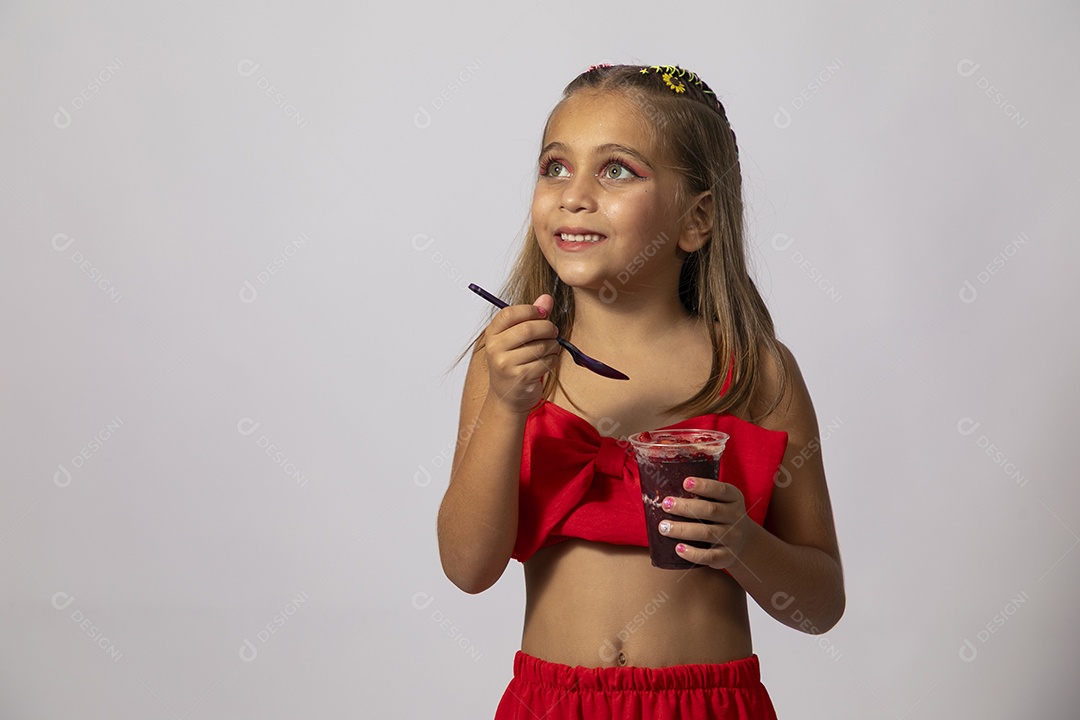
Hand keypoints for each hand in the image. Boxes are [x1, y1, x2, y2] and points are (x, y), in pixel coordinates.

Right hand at [482, 294, 558, 414]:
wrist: (507, 397)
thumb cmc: (513, 363)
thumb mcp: (517, 339)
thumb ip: (531, 317)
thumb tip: (546, 298)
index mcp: (492, 335)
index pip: (509, 314)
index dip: (530, 310)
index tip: (543, 313)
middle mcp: (495, 349)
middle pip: (528, 329)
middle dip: (547, 328)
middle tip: (553, 331)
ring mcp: (506, 365)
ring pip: (540, 346)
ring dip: (553, 345)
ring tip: (551, 347)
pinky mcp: (520, 378)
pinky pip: (545, 362)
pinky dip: (553, 359)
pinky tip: (549, 361)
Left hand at [657, 476, 756, 570]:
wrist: (744, 541)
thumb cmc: (720, 515)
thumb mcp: (719, 501)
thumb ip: (701, 495)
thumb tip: (665, 489)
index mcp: (733, 498)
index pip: (720, 490)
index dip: (703, 486)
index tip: (685, 483)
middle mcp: (735, 516)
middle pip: (710, 510)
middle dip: (686, 507)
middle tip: (665, 504)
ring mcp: (732, 537)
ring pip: (707, 533)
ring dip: (683, 529)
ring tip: (663, 527)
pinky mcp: (727, 556)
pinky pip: (710, 556)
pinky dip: (694, 553)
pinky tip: (678, 549)